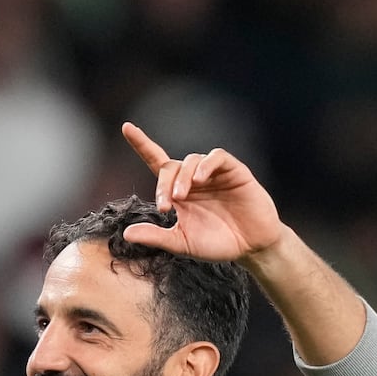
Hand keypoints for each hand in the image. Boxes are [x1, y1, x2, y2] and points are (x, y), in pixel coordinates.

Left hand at [119, 122, 285, 265]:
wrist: (251, 247)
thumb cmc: (217, 244)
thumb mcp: (181, 243)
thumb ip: (156, 237)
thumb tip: (126, 233)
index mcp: (178, 193)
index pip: (157, 162)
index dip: (142, 144)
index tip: (126, 127)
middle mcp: (194, 179)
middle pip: (170, 167)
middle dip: (163, 184)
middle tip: (165, 206)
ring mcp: (213, 174)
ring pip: (191, 160)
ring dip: (181, 178)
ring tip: (180, 198)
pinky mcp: (234, 171)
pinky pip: (217, 157)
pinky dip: (205, 165)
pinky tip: (199, 180)